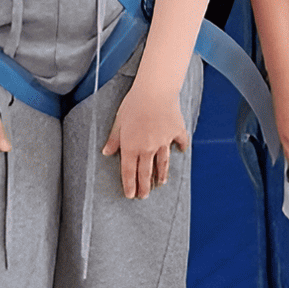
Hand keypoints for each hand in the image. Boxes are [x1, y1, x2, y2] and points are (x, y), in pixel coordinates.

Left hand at [101, 77, 189, 199]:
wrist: (155, 91)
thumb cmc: (134, 103)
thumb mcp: (118, 121)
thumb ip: (114, 139)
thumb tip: (106, 152)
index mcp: (131, 147)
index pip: (129, 172)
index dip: (129, 185)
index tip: (131, 195)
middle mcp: (148, 148)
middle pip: (146, 172)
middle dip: (144, 187)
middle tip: (144, 196)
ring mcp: (164, 141)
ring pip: (163, 163)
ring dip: (161, 175)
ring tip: (161, 183)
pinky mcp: (177, 132)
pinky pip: (180, 142)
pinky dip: (181, 147)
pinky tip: (181, 151)